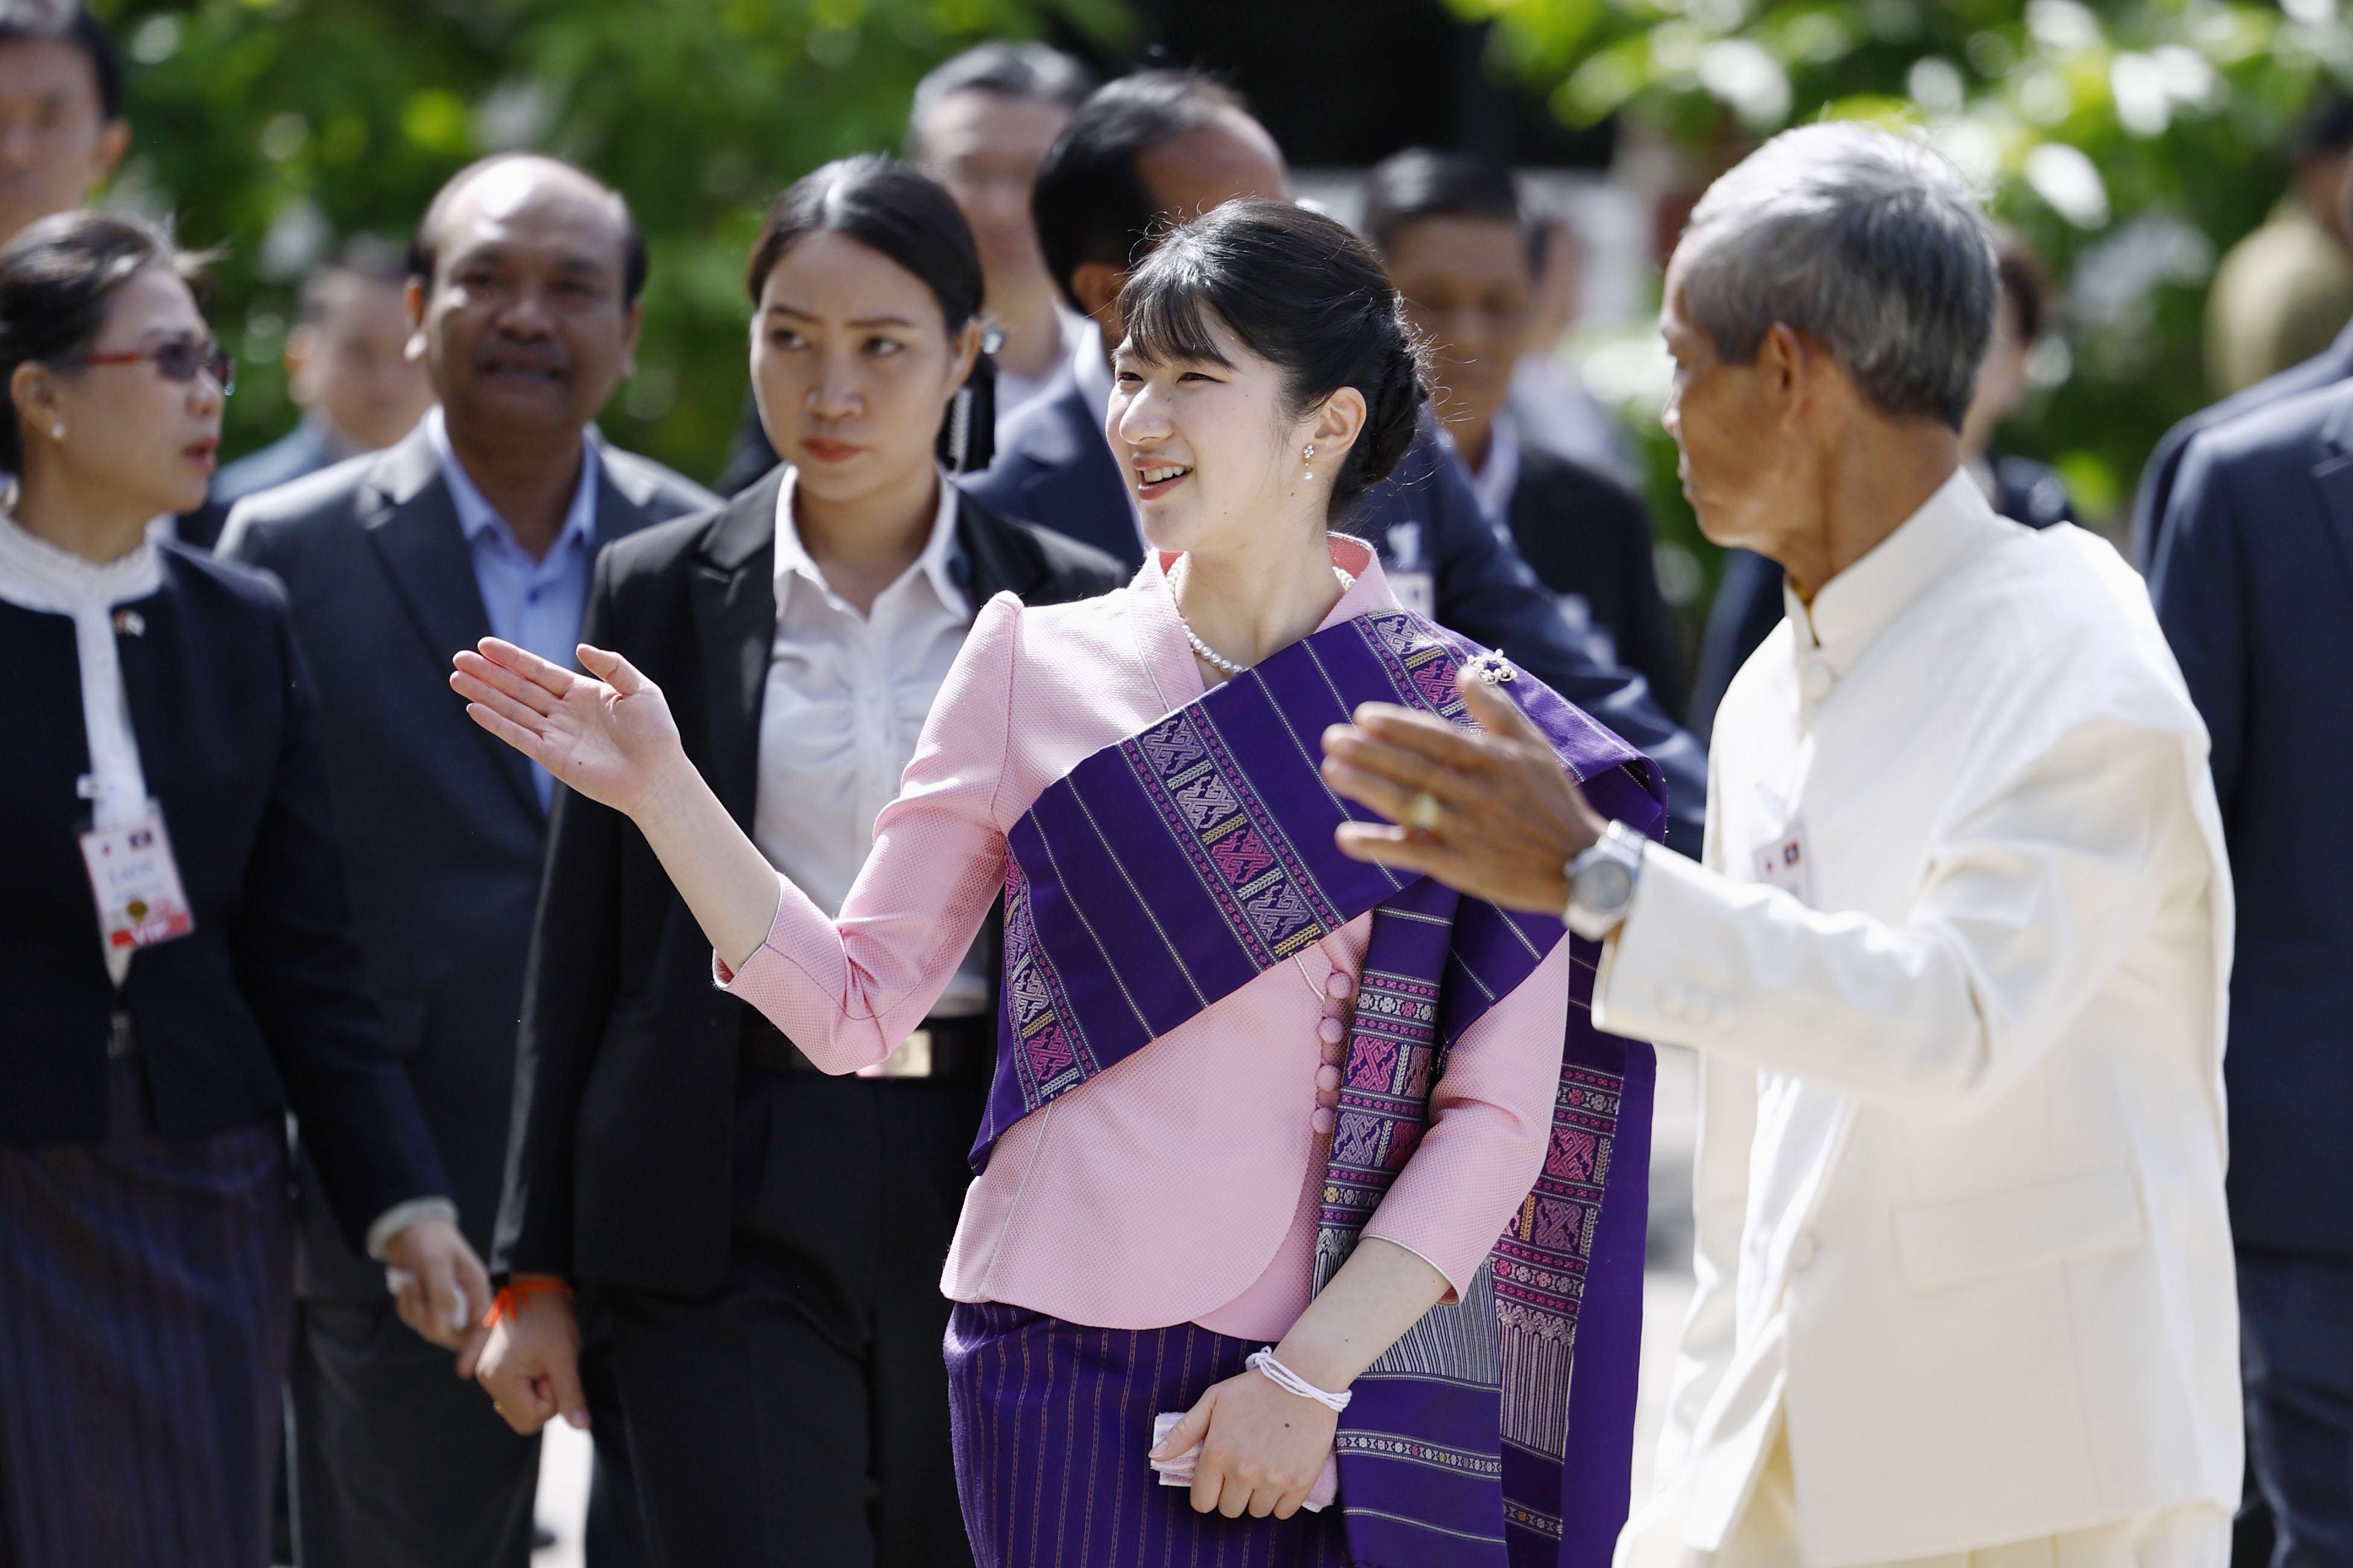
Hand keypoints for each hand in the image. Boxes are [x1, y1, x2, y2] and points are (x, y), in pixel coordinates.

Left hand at [380, 1216, 490, 1355]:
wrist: (406, 1226)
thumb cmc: (428, 1240)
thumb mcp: (435, 1263)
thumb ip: (441, 1295)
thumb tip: (442, 1328)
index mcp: (476, 1287)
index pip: (482, 1325)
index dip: (474, 1348)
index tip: (463, 1371)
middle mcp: (464, 1298)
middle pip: (453, 1332)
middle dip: (430, 1321)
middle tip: (415, 1296)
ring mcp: (445, 1302)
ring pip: (431, 1327)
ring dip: (414, 1311)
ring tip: (409, 1285)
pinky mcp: (427, 1303)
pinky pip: (416, 1320)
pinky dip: (406, 1308)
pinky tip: (405, 1288)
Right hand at [450, 638, 685, 816]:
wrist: (659, 775)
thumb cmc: (656, 733)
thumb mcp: (639, 689)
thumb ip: (612, 665)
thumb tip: (579, 648)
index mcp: (582, 692)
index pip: (539, 671)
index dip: (512, 658)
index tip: (485, 644)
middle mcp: (564, 712)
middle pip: (518, 688)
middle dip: (488, 673)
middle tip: (459, 657)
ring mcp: (556, 735)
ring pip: (512, 709)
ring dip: (484, 694)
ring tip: (456, 678)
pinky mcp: (552, 757)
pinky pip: (519, 736)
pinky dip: (497, 723)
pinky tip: (475, 708)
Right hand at [473, 1280, 587, 1434]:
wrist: (534, 1287)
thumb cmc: (549, 1318)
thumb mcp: (564, 1357)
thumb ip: (571, 1394)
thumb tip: (581, 1426)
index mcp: (498, 1379)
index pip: (531, 1420)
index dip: (552, 1400)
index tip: (553, 1371)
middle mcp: (485, 1380)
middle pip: (523, 1417)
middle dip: (544, 1397)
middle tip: (549, 1366)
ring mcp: (486, 1374)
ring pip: (520, 1405)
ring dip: (537, 1388)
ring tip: (541, 1360)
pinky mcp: (492, 1368)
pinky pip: (514, 1392)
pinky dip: (528, 1382)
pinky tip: (533, 1361)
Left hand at [1151, 1365, 1337, 1518]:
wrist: (1304, 1378)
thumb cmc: (1254, 1389)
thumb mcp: (1213, 1401)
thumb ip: (1183, 1432)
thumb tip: (1155, 1457)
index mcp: (1216, 1453)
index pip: (1202, 1502)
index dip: (1208, 1492)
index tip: (1218, 1479)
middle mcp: (1242, 1471)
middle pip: (1229, 1510)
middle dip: (1233, 1493)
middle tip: (1244, 1468)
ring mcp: (1272, 1479)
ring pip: (1256, 1512)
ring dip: (1258, 1496)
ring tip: (1265, 1467)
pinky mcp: (1299, 1482)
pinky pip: (1283, 1512)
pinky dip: (1282, 1500)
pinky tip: (1282, 1474)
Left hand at [1320, 675, 1609, 914]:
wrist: (1579, 865)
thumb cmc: (1553, 801)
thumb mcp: (1534, 747)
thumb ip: (1496, 710)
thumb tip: (1464, 671)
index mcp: (1492, 761)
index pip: (1438, 738)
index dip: (1400, 727)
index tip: (1363, 715)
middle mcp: (1476, 793)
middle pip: (1415, 768)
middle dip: (1370, 752)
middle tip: (1331, 738)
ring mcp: (1466, 831)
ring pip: (1408, 805)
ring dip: (1367, 788)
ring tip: (1332, 771)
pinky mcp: (1459, 867)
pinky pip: (1412, 853)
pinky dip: (1378, 845)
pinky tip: (1345, 837)